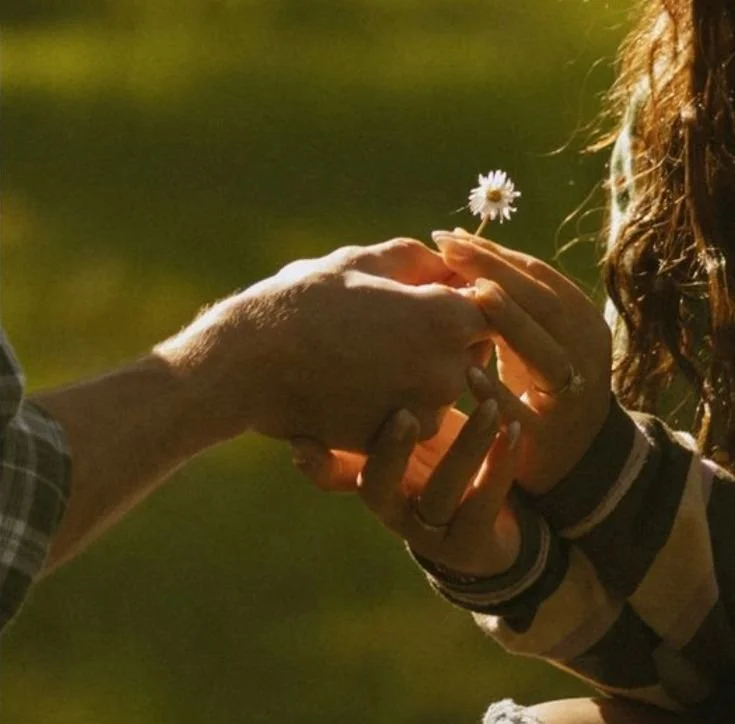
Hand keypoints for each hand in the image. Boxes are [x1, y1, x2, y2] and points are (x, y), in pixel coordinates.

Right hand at [155, 238, 491, 452]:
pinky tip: (354, 380)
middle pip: (470, 353)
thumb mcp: (363, 261)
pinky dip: (390, 403)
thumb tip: (446, 263)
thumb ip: (418, 260)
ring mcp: (421, 413)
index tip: (428, 290)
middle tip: (395, 320)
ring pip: (439, 390)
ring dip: (417, 373)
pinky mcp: (393, 443)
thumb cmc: (306, 300)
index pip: (488, 308)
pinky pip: (408, 420)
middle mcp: (447, 372)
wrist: (250, 362)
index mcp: (449, 319)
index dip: (460, 296)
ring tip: (368, 349)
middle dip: (445, 337)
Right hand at [294, 396, 521, 577]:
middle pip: (377, 485)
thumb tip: (367, 325)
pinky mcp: (472, 544)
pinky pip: (484, 506)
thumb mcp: (417, 427)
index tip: (302, 437)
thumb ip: (394, 393)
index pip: (332, 472)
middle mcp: (394, 507)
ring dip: (464, 446)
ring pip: (441, 493)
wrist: (496, 529)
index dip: (317, 460)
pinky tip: (513, 429)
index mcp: (373, 477)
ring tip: (489, 407)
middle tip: (404, 413)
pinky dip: (499, 465)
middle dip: (389, 450)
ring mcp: (431, 530)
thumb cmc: (447, 459)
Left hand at [432, 230, 611, 494]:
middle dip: (496, 272)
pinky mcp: (548, 436)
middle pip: (542, 303)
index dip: (496, 253)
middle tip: (449, 250)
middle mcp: (584, 351)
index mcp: (580, 319)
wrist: (577, 456)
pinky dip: (497, 392)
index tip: (450, 236)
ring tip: (473, 293)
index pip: (538, 275)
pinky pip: (523, 411)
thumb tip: (456, 247)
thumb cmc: (540, 384)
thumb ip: (509, 300)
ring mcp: (571, 394)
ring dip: (510, 320)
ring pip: (544, 351)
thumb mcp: (534, 337)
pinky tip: (468, 374)